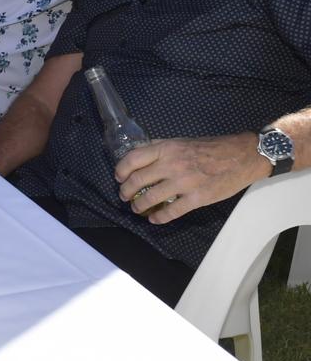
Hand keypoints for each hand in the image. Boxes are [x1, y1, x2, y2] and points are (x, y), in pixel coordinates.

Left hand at [113, 133, 266, 224]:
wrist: (242, 156)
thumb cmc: (210, 148)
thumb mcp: (181, 141)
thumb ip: (161, 148)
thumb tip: (141, 155)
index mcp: (167, 148)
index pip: (133, 159)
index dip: (121, 170)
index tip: (119, 178)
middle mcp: (172, 164)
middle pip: (137, 180)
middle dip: (126, 191)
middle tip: (125, 196)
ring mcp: (184, 182)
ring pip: (151, 198)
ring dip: (139, 206)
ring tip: (137, 209)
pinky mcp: (197, 198)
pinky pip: (172, 211)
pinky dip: (159, 218)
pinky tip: (155, 219)